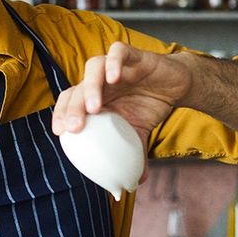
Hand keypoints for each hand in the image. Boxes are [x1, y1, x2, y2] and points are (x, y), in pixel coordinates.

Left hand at [50, 41, 191, 143]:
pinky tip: (114, 78)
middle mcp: (99, 81)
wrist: (177, 86)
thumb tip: (134, 184)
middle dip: (72, 107)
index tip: (60, 133)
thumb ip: (133, 155)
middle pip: (77, 88)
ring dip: (91, 86)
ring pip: (92, 67)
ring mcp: (114, 66)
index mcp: (95, 98)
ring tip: (94, 108)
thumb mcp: (139, 133)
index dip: (60, 114)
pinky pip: (118, 52)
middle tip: (74, 127)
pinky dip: (113, 62)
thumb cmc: (149, 106)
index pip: (68, 102)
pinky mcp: (132, 54)